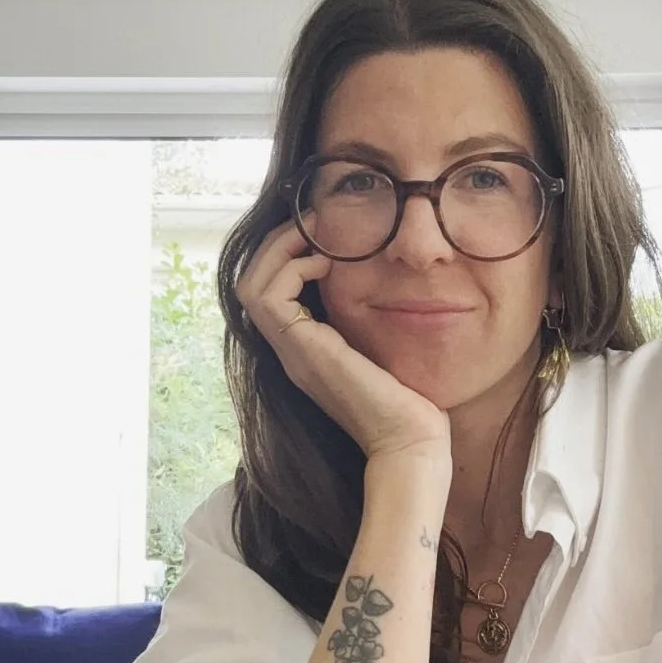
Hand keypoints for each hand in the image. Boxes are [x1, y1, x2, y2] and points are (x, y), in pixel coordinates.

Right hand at [237, 214, 451, 463]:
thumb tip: (384, 282)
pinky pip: (270, 297)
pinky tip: (328, 262)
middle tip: (314, 221)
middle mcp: (292, 352)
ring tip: (319, 236)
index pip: (269, 293)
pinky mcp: (304, 353)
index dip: (286, 256)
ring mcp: (293, 354)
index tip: (324, 234)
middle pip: (250, 285)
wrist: (411, 442)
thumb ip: (371, 322)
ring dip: (281, 250)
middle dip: (277, 244)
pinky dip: (292, 268)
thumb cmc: (410, 403)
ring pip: (251, 287)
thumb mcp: (385, 348)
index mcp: (307, 351)